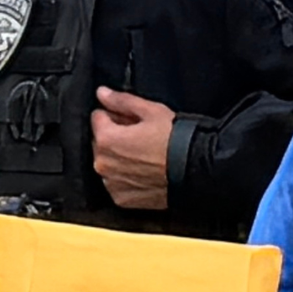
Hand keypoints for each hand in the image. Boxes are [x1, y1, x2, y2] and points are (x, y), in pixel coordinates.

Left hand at [90, 88, 173, 210]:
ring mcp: (111, 183)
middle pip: (100, 142)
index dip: (113, 114)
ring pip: (108, 163)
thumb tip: (102, 93)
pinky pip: (116, 182)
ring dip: (119, 157)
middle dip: (115, 136)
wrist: (195, 171)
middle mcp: (103, 164)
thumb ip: (122, 101)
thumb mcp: (151, 111)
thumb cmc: (176, 140)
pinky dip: (125, 176)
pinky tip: (143, 170)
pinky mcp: (121, 198)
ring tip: (144, 154)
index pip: (97, 118)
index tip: (129, 118)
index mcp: (106, 139)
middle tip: (140, 135)